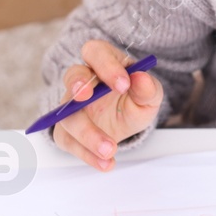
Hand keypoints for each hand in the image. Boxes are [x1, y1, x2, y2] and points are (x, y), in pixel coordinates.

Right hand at [50, 40, 162, 170]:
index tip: (123, 84)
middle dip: (77, 86)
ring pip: (68, 116)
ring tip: (109, 150)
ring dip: (87, 134)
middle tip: (85, 98)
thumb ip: (148, 88)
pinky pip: (68, 141)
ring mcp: (71, 106)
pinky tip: (106, 163)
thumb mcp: (149, 96)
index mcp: (104, 62)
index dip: (105, 65)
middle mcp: (83, 81)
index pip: (96, 52)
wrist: (125, 121)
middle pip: (73, 76)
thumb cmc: (134, 100)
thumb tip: (142, 77)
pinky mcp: (66, 130)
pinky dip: (87, 155)